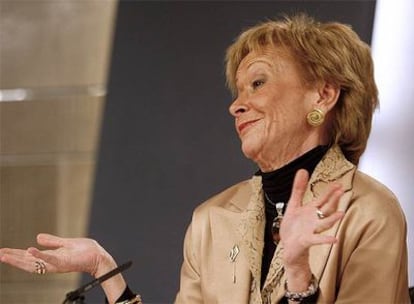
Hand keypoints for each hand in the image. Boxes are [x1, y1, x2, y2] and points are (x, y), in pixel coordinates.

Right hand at [0, 233, 114, 276]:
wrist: (100, 257)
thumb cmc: (86, 251)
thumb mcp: (66, 243)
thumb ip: (52, 241)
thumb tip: (37, 237)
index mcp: (51, 257)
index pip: (30, 257)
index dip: (16, 254)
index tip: (3, 252)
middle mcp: (52, 262)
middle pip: (28, 262)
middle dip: (13, 259)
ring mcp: (57, 263)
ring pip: (35, 263)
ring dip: (20, 259)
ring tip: (6, 255)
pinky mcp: (65, 262)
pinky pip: (50, 259)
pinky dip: (39, 255)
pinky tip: (29, 250)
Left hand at [280, 169, 343, 268]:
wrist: (289, 248)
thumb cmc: (293, 228)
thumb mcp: (293, 206)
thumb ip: (298, 189)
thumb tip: (303, 170)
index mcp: (311, 211)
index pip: (323, 200)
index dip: (330, 192)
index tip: (338, 184)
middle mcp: (314, 220)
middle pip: (326, 209)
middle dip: (333, 200)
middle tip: (341, 191)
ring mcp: (312, 230)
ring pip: (324, 224)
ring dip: (332, 219)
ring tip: (341, 214)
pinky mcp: (307, 241)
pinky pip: (317, 240)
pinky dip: (325, 239)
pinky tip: (334, 240)